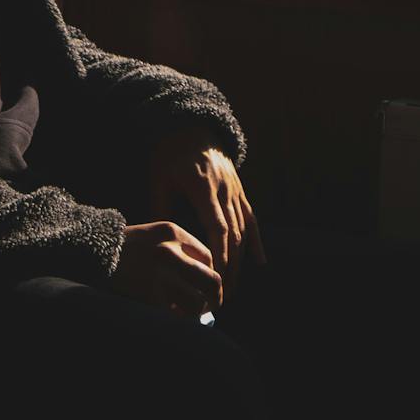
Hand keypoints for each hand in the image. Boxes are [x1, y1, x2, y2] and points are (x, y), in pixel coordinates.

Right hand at [108, 220, 223, 316]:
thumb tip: (208, 284)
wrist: (89, 253)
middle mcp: (168, 251)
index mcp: (172, 232)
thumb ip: (181, 251)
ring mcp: (158, 274)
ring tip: (187, 313)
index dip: (208, 275)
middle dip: (214, 297)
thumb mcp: (155, 237)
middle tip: (208, 305)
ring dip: (195, 312)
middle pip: (212, 280)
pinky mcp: (147, 296)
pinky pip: (175, 316)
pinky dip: (177, 319)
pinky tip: (169, 315)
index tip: (201, 285)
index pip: (209, 258)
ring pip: (197, 303)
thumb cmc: (126, 249)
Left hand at [148, 126, 265, 299]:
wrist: (192, 126)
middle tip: (222, 294)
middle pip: (233, 233)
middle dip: (229, 266)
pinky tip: (260, 262)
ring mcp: (236, 190)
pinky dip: (256, 241)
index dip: (219, 252)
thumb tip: (159, 238)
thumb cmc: (170, 152)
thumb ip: (160, 205)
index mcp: (203, 186)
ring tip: (233, 286)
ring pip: (244, 230)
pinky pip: (252, 219)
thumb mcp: (159, 175)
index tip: (216, 276)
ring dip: (241, 260)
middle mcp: (225, 190)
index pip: (217, 225)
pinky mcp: (240, 190)